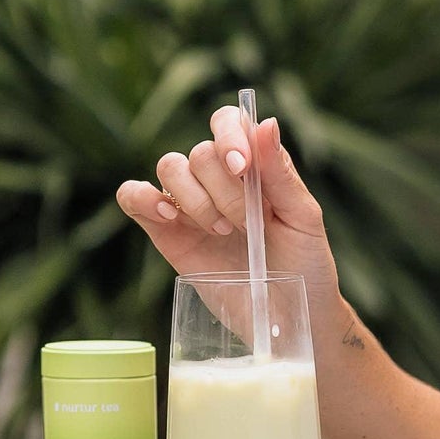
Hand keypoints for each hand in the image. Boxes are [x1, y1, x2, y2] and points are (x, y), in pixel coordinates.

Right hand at [116, 107, 339, 315]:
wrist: (289, 316)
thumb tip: (266, 123)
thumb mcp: (303, 218)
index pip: (227, 122)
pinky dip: (143, 198)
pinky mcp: (167, 233)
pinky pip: (133, 197)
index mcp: (254, 165)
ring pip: (170, 167)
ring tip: (221, 231)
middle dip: (224, 189)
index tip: (242, 168)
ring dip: (194, 198)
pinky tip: (169, 216)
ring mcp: (190, 205)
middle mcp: (218, 179)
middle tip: (246, 224)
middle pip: (200, 152)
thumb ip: (280, 173)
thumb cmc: (305, 264)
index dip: (229, 136)